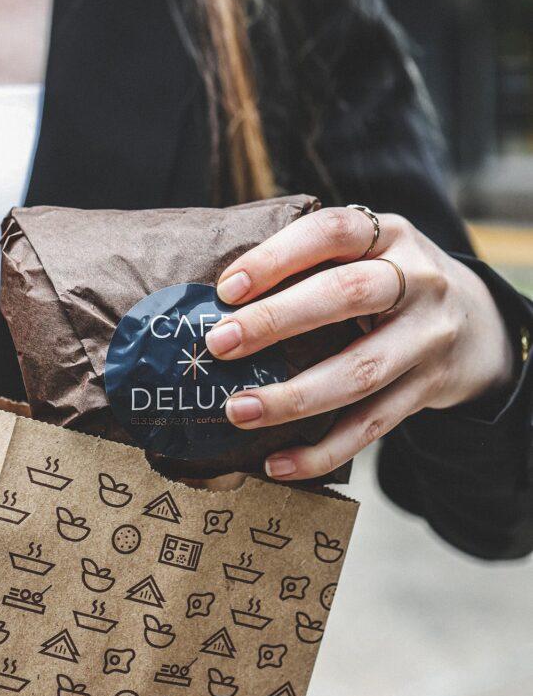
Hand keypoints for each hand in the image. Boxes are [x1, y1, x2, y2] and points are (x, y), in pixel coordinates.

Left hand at [205, 208, 514, 479]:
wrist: (479, 323)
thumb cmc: (391, 281)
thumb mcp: (368, 251)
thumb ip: (313, 261)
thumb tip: (218, 294)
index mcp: (389, 234)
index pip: (332, 232)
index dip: (277, 257)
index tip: (226, 289)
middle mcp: (417, 279)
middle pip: (347, 296)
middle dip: (276, 321)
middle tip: (219, 344)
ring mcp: (427, 337)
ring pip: (360, 371)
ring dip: (293, 397)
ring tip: (237, 411)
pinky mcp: (428, 389)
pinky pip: (372, 425)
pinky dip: (323, 450)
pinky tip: (278, 463)